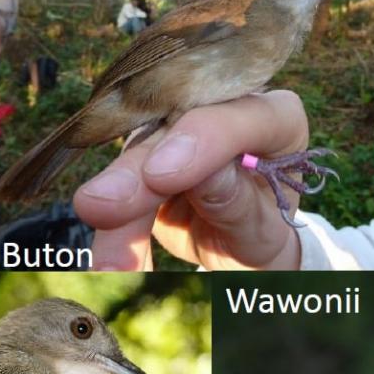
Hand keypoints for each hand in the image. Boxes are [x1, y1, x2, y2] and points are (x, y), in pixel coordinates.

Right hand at [73, 90, 308, 269]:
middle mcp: (223, 109)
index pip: (238, 114)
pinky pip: (122, 187)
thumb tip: (206, 175)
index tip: (159, 176)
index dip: (199, 138)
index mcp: (275, 117)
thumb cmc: (263, 232)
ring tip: (108, 264)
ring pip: (136, 159)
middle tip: (98, 207)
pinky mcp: (146, 154)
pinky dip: (114, 230)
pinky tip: (111, 263)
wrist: (241, 247)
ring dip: (116, 212)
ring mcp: (179, 128)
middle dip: (133, 173)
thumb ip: (239, 202)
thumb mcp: (262, 229)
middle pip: (170, 130)